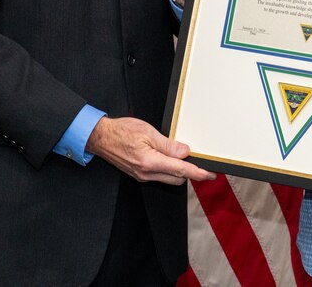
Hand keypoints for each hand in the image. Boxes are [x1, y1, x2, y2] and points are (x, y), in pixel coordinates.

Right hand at [86, 116, 214, 184]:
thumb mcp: (148, 132)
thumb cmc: (122, 131)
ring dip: (178, 171)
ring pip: (168, 179)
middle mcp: (146, 173)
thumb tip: (185, 152)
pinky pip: (159, 176)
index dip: (198, 173)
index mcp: (150, 162)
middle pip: (177, 178)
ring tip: (182, 158)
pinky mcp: (139, 175)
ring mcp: (142, 176)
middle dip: (189, 172)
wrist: (101, 138)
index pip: (180, 170)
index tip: (210, 174)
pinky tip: (168, 159)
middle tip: (198, 161)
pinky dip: (168, 170)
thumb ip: (168, 145)